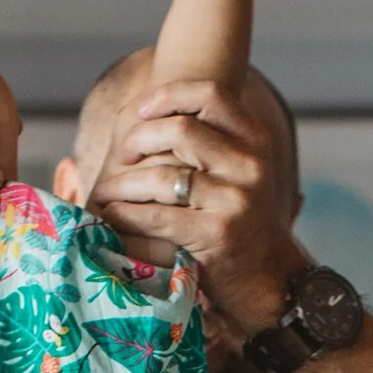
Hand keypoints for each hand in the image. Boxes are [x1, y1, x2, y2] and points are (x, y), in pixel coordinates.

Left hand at [85, 79, 310, 333]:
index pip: (210, 95)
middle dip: (138, 140)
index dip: (170, 95)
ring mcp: (235, 201)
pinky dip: (124, 215)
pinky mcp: (215, 235)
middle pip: (180, 129)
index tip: (141, 110)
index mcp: (256, 142)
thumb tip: (149, 111)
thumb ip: (211, 141)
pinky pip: (154, 216)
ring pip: (161, 176)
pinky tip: (112, 217)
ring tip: (106, 192)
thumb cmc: (240, 220)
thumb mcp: (239, 172)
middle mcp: (250, 166)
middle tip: (121, 156)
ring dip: (122, 184)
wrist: (266, 277)